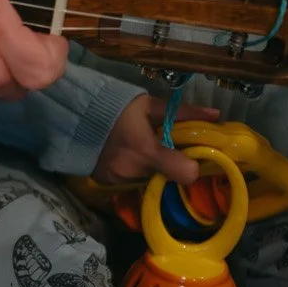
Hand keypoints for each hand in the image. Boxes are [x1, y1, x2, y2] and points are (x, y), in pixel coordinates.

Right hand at [94, 95, 223, 184]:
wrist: (70, 112)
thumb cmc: (113, 106)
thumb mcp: (149, 105)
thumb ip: (183, 113)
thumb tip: (217, 115)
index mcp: (149, 151)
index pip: (186, 174)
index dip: (190, 166)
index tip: (186, 156)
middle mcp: (135, 171)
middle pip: (164, 176)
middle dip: (163, 163)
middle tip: (153, 145)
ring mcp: (118, 179)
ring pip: (145, 178)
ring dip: (144, 166)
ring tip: (132, 147)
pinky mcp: (104, 181)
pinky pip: (126, 180)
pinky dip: (127, 169)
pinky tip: (118, 154)